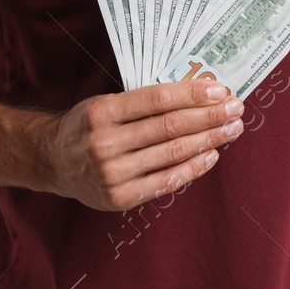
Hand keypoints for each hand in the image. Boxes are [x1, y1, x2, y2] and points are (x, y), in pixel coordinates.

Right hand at [39, 81, 244, 210]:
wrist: (53, 161)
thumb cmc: (86, 126)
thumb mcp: (105, 103)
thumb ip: (142, 102)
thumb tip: (195, 94)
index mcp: (102, 111)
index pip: (157, 99)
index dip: (192, 94)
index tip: (220, 90)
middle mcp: (105, 142)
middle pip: (170, 126)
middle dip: (209, 116)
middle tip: (236, 108)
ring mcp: (112, 174)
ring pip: (172, 154)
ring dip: (208, 140)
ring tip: (231, 129)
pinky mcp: (120, 198)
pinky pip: (166, 182)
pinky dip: (192, 168)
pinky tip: (211, 155)